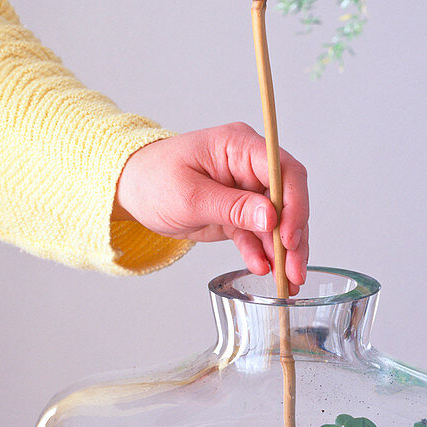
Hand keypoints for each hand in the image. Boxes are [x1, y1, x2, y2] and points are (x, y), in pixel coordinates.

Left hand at [114, 123, 308, 292]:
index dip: (294, 203)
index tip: (289, 235)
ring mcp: (246, 191)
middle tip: (294, 268)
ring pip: (278, 222)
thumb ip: (232, 207)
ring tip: (287, 280)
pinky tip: (263, 269)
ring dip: (284, 251)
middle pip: (288, 199)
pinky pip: (259, 235)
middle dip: (294, 236)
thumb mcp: (190, 196)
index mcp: (239, 147)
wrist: (131, 190)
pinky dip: (263, 253)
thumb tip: (271, 218)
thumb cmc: (152, 179)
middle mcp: (249, 167)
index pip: (284, 170)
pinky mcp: (239, 214)